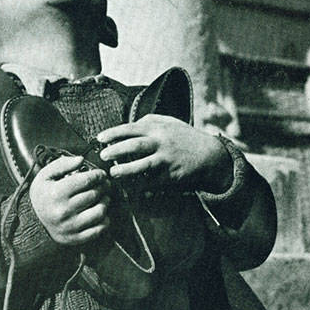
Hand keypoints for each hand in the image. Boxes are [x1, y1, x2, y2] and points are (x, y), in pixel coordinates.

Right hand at [29, 154, 110, 245]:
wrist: (32, 221)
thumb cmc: (42, 195)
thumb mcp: (45, 176)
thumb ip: (62, 164)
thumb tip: (81, 159)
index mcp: (56, 193)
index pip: (86, 180)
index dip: (98, 175)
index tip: (101, 174)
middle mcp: (64, 211)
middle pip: (95, 195)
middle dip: (103, 187)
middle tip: (104, 184)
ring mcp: (70, 226)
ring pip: (100, 212)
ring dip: (105, 202)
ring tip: (103, 197)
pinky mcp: (75, 238)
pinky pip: (98, 229)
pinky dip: (104, 220)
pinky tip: (100, 213)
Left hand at [97, 115, 232, 191]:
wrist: (210, 155)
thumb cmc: (185, 137)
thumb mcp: (169, 122)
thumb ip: (149, 121)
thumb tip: (129, 124)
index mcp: (158, 128)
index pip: (131, 128)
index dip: (113, 133)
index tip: (99, 139)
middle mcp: (162, 142)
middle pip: (134, 146)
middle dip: (116, 151)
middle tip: (103, 156)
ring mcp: (167, 160)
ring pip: (143, 165)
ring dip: (126, 170)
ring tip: (113, 173)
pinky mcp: (171, 176)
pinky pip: (152, 182)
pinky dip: (140, 186)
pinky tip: (129, 188)